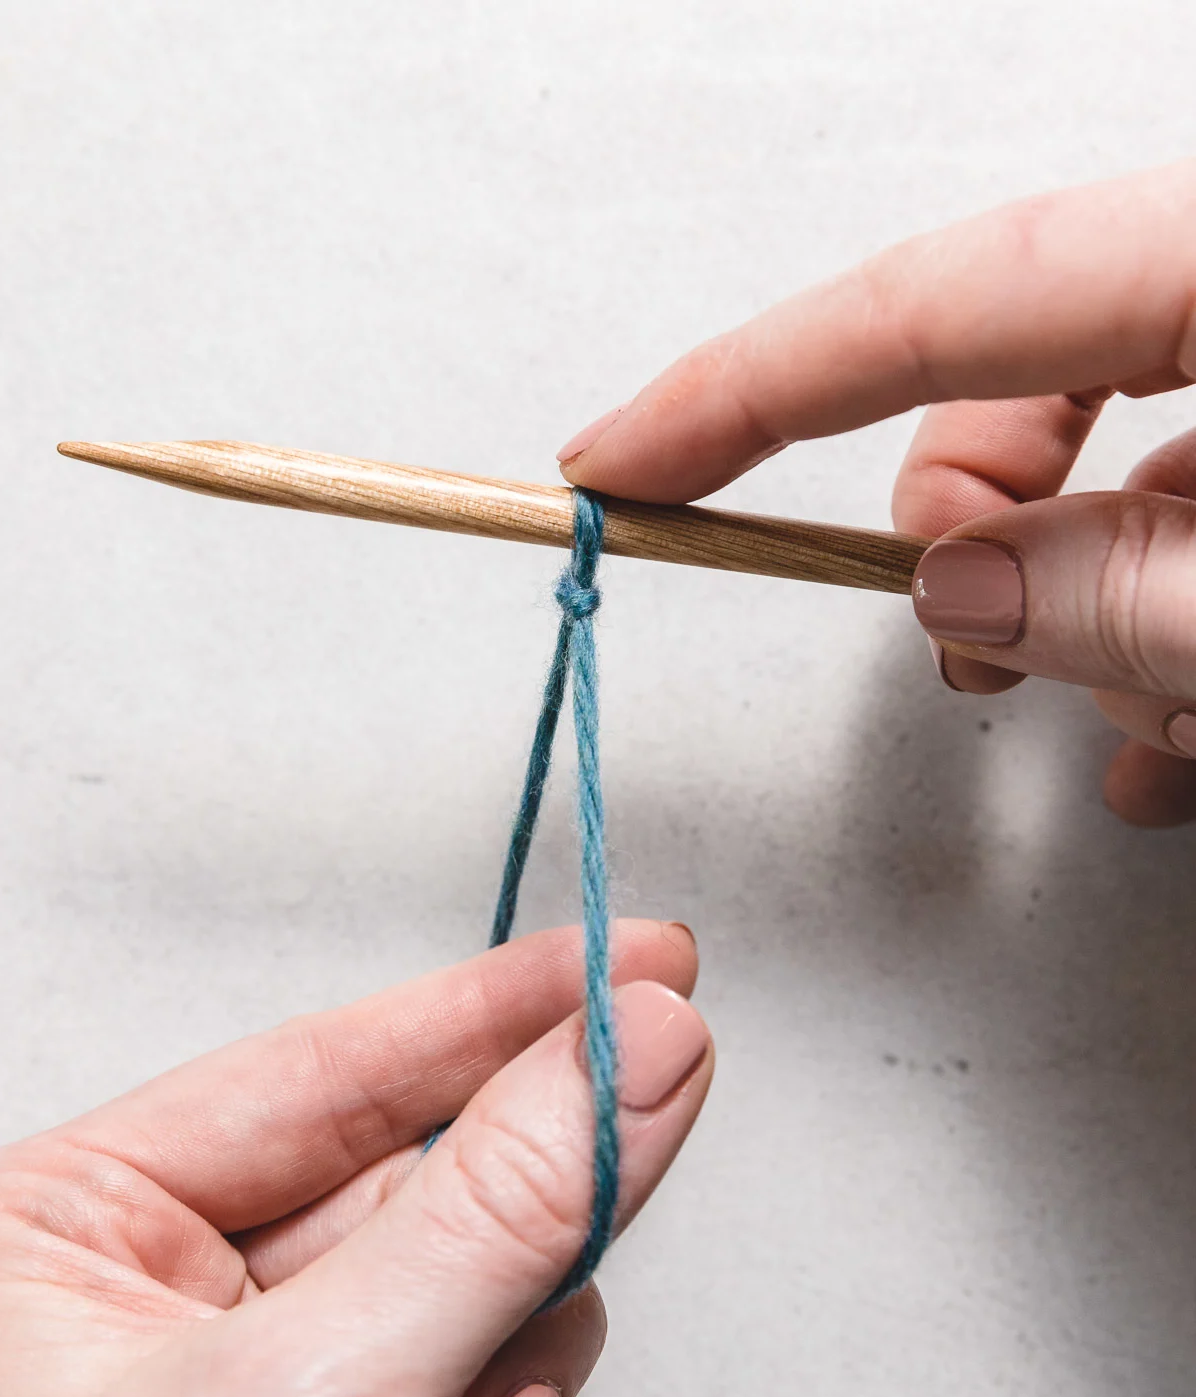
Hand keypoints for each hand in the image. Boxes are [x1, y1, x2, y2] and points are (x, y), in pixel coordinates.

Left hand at [0, 920, 708, 1396]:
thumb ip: (496, 1212)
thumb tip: (639, 1046)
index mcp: (64, 1226)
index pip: (331, 1059)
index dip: (501, 1000)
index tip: (639, 952)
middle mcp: (142, 1290)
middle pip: (406, 1173)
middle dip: (518, 1207)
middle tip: (642, 1135)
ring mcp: (232, 1384)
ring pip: (450, 1288)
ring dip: (508, 1353)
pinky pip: (451, 1384)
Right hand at [559, 159, 1195, 827]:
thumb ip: (1117, 593)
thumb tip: (961, 589)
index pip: (925, 306)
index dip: (741, 390)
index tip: (616, 461)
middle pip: (1002, 381)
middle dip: (962, 543)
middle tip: (969, 656)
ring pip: (1098, 473)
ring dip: (1097, 624)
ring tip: (1170, 723)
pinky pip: (1186, 514)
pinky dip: (1160, 632)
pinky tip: (1176, 730)